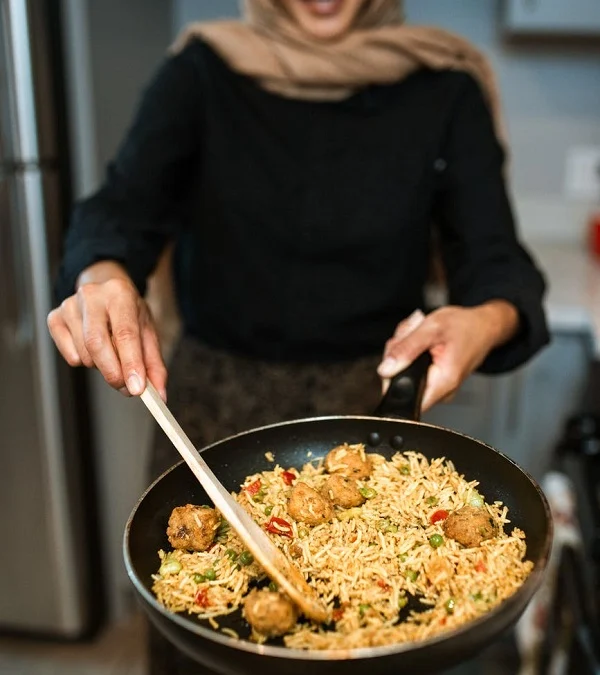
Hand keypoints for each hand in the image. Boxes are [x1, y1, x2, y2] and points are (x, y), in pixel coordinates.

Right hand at [47, 261, 166, 398]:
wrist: (106, 292)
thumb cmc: (129, 314)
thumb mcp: (147, 332)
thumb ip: (154, 364)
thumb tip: (159, 394)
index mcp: (120, 294)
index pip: (125, 333)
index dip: (131, 363)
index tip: (137, 389)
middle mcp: (92, 295)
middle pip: (97, 343)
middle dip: (113, 372)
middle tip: (126, 387)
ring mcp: (70, 305)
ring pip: (84, 354)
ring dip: (101, 367)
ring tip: (112, 357)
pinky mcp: (55, 318)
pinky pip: (70, 356)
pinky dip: (85, 362)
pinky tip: (93, 349)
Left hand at [377, 302, 518, 411]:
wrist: (484, 326)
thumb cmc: (465, 325)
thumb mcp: (432, 328)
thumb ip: (406, 349)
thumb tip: (385, 370)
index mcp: (443, 382)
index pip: (405, 400)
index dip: (391, 380)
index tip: (396, 358)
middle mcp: (441, 390)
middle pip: (399, 382)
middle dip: (397, 355)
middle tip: (411, 336)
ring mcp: (437, 387)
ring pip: (402, 373)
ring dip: (404, 350)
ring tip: (419, 334)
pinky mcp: (433, 380)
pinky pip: (410, 369)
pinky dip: (410, 352)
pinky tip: (421, 341)